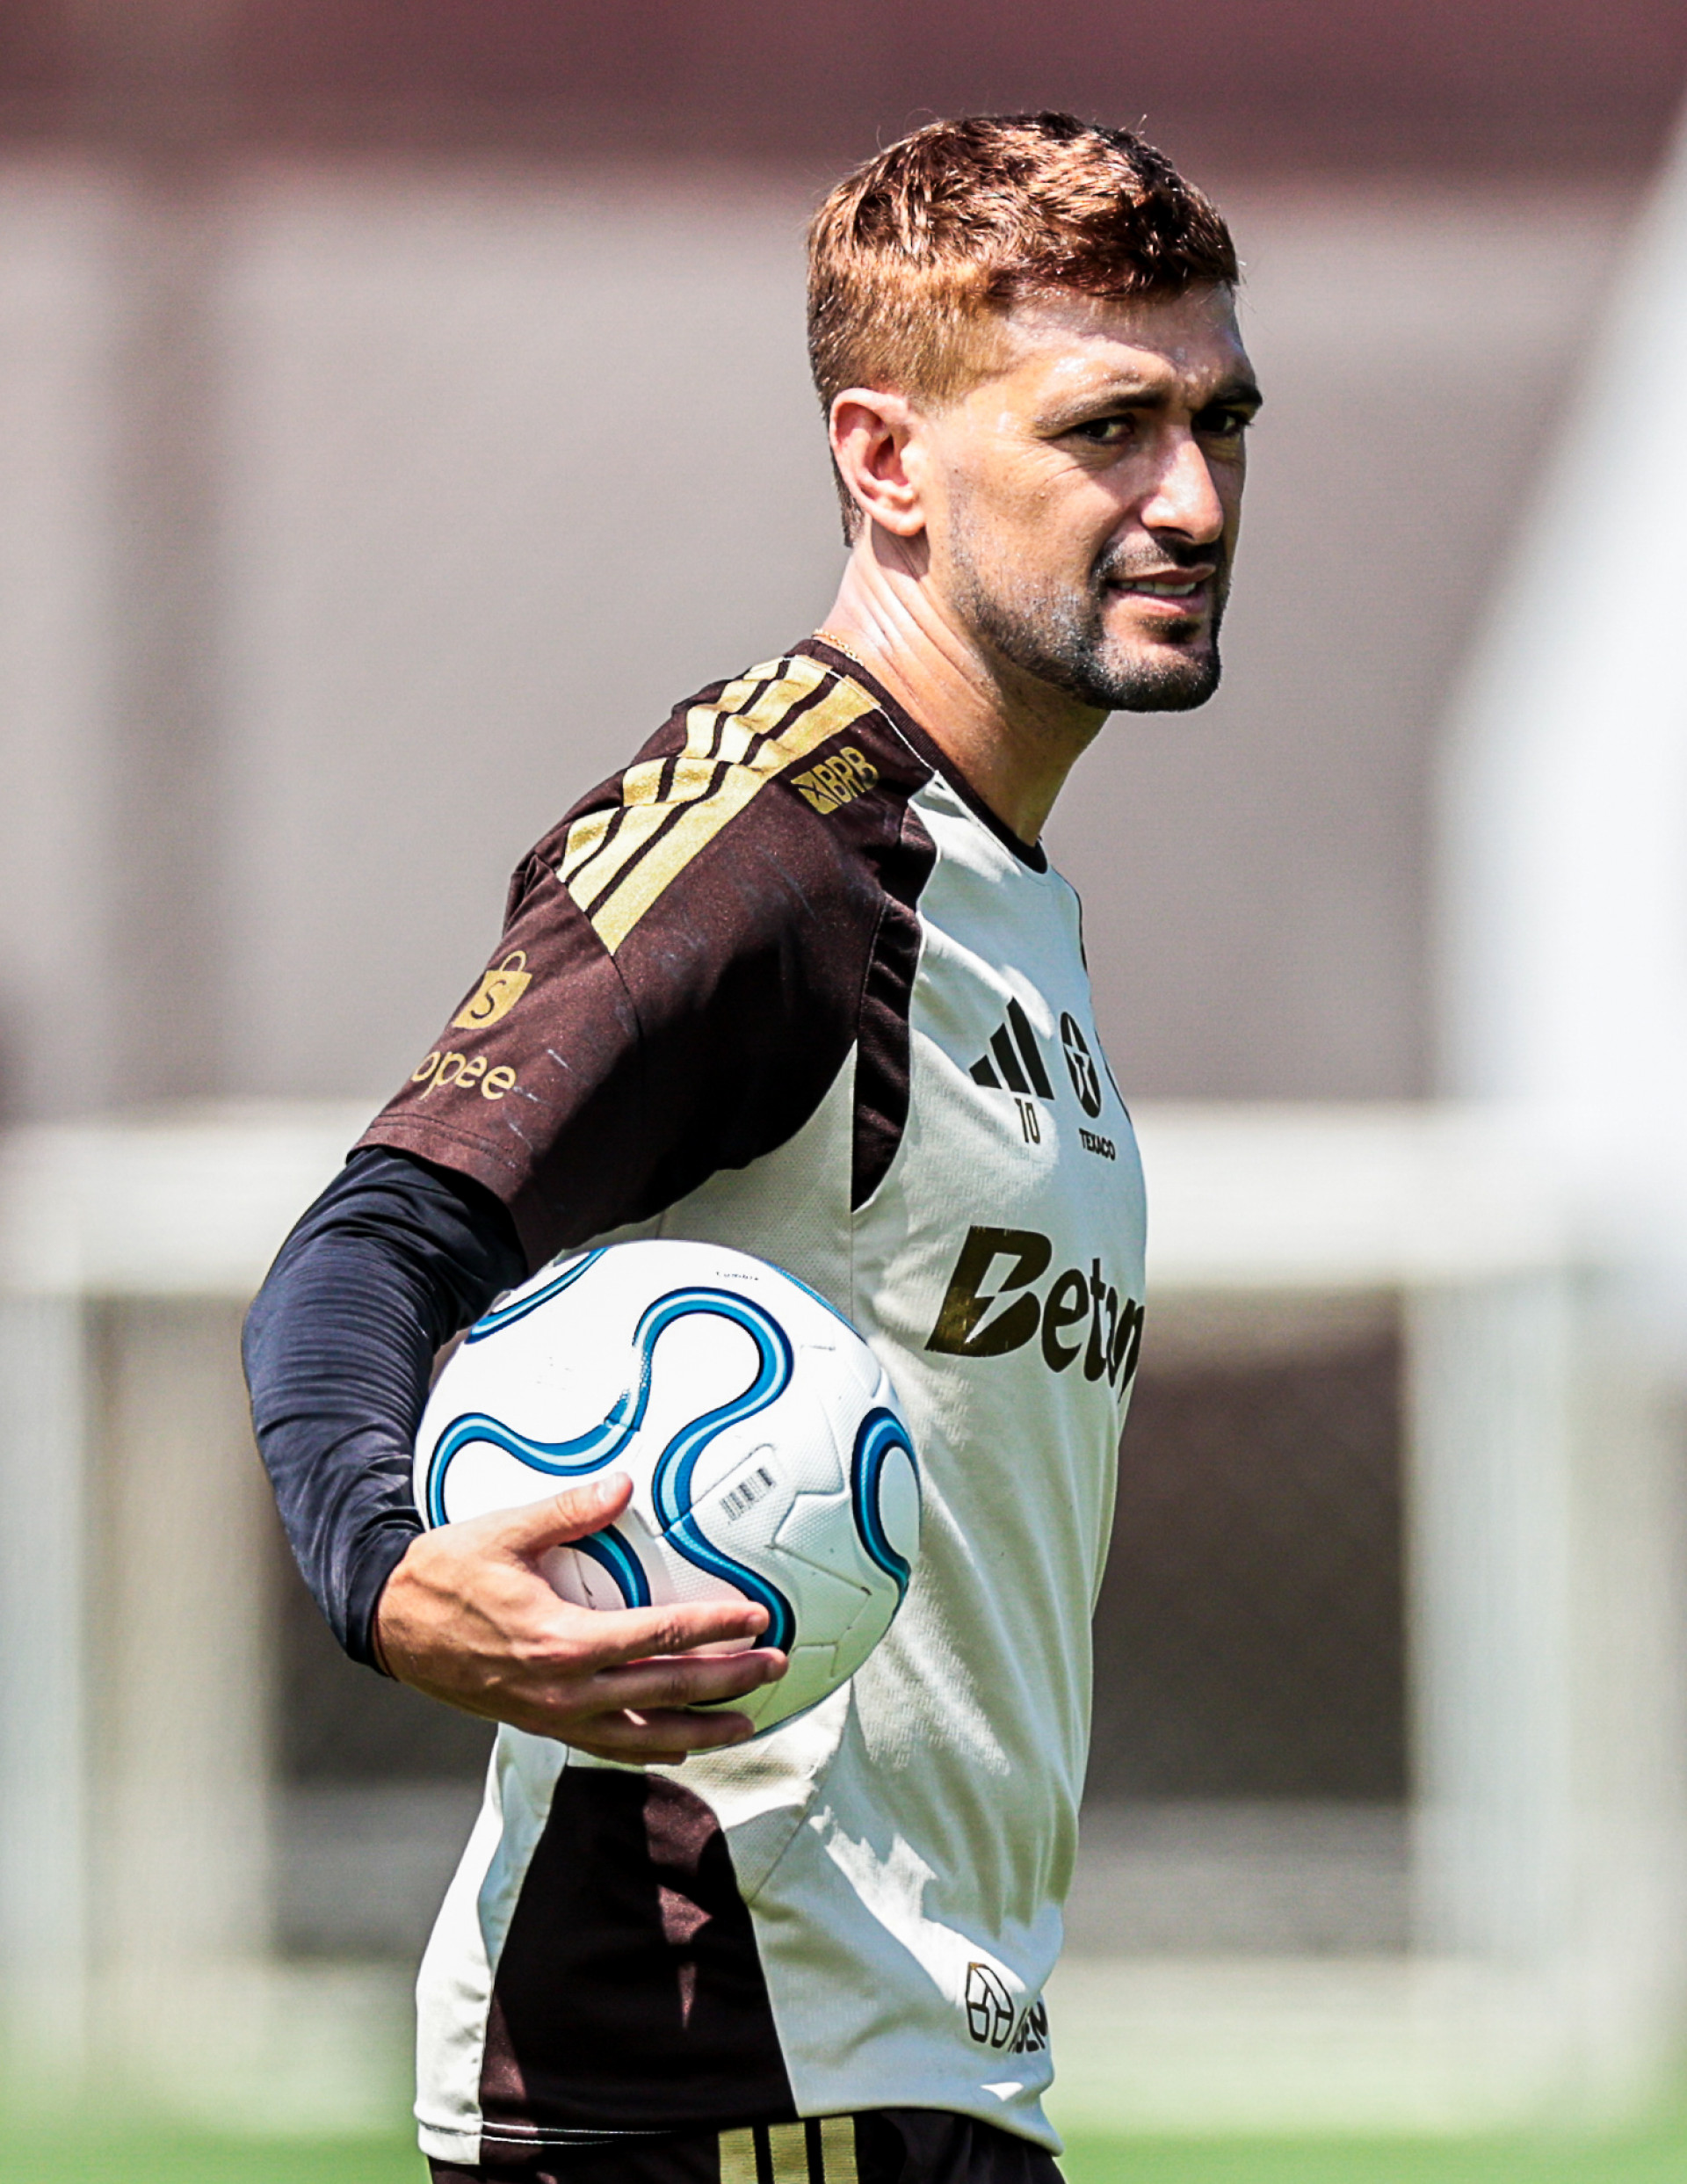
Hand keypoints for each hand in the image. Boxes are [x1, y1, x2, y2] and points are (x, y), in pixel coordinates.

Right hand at [373, 1472, 785, 1762]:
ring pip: (644, 1734)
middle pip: (666, 1689)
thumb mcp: (505, 1530)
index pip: (659, 1636)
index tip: (759, 1617)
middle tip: (778, 1664)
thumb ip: (569, 1509)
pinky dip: (651, 1749)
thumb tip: (625, 1483)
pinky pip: (607, 1747)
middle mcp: (564, 1690)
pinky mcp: (540, 1725)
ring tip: (748, 1723)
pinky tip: (681, 1746)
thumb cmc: (447, 1570)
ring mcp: (552, 1716)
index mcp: (562, 1640)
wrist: (391, 1624)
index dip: (715, 1628)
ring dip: (702, 1730)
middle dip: (729, 1680)